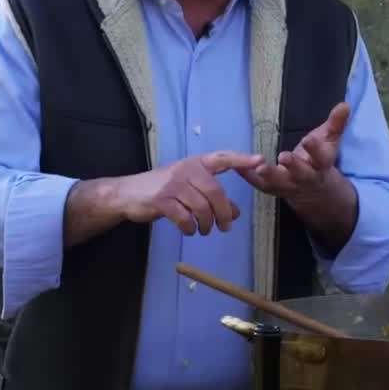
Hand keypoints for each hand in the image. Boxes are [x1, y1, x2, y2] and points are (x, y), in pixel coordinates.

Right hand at [117, 150, 264, 235]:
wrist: (128, 194)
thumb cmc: (163, 190)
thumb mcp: (189, 188)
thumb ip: (212, 197)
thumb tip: (236, 214)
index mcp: (196, 163)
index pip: (222, 158)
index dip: (241, 160)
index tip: (260, 161)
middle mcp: (186, 170)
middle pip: (215, 192)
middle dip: (223, 213)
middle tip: (225, 227)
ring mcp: (173, 184)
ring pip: (201, 207)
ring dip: (206, 224)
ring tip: (203, 230)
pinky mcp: (161, 200)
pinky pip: (184, 218)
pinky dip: (189, 228)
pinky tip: (188, 230)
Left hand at [240, 103, 350, 203]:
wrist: (314, 192)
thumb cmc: (319, 160)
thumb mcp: (329, 142)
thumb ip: (336, 124)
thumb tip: (344, 104)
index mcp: (321, 165)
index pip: (322, 158)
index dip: (316, 149)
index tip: (310, 139)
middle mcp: (304, 178)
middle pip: (300, 174)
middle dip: (293, 166)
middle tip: (284, 157)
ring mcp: (287, 186)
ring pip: (277, 183)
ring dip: (268, 175)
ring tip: (258, 166)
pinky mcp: (271, 189)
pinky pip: (257, 184)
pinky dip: (246, 175)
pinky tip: (236, 164)